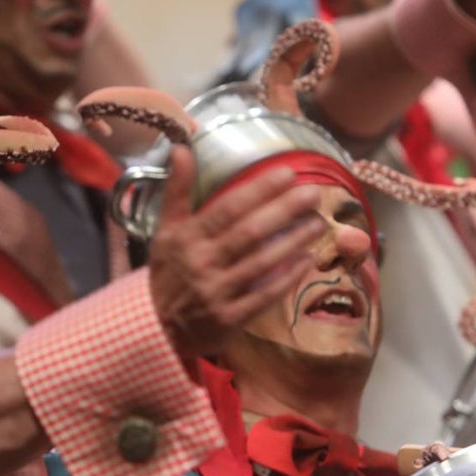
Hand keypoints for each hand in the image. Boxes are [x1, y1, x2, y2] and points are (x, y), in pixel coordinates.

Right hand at [148, 145, 323, 358]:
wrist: (156, 327)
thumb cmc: (168, 273)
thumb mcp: (165, 230)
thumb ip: (177, 190)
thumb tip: (181, 147)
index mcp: (187, 238)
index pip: (228, 208)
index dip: (259, 190)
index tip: (288, 173)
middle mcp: (202, 262)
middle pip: (250, 232)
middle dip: (285, 210)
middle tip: (314, 193)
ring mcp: (217, 292)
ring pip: (262, 262)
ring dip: (294, 241)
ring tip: (319, 222)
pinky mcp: (230, 318)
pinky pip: (265, 295)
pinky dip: (287, 277)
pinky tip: (308, 260)